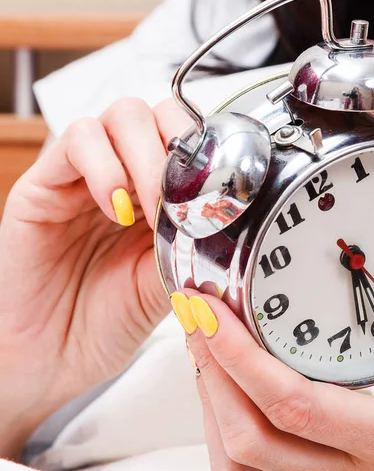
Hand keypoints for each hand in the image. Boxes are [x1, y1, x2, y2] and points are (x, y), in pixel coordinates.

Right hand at [0, 98, 188, 456]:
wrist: (55, 355)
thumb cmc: (110, 321)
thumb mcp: (168, 281)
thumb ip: (193, 242)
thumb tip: (232, 217)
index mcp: (159, 196)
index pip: (188, 138)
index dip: (207, 153)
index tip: (218, 192)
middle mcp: (124, 176)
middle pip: (158, 115)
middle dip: (179, 151)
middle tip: (184, 202)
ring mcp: (85, 175)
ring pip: (121, 116)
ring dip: (147, 159)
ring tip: (152, 209)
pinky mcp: (44, 183)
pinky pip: (76, 141)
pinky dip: (105, 168)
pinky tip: (116, 209)